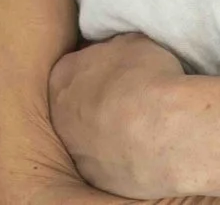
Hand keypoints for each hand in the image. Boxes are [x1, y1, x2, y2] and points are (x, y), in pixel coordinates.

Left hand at [48, 33, 188, 198]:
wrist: (160, 130)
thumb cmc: (146, 78)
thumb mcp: (133, 42)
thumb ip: (117, 47)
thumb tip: (120, 51)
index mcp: (62, 75)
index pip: (76, 67)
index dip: (100, 69)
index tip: (121, 73)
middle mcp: (58, 114)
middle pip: (76, 104)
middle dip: (98, 102)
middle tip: (130, 101)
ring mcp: (73, 149)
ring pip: (89, 137)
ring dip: (108, 131)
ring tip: (141, 127)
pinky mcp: (92, 177)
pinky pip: (105, 163)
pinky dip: (120, 156)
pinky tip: (142, 149)